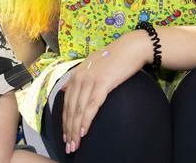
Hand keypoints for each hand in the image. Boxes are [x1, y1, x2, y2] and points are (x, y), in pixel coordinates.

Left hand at [61, 30, 151, 153]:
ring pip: (78, 110)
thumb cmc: (114, 58)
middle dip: (68, 130)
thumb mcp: (91, 66)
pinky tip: (84, 132)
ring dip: (75, 130)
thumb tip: (66, 89)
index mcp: (76, 74)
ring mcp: (89, 80)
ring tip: (75, 145)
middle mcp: (79, 77)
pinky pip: (91, 106)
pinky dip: (86, 120)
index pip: (66, 102)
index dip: (64, 121)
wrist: (130, 48)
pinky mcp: (102, 83)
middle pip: (70, 109)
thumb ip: (78, 78)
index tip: (65, 136)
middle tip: (69, 147)